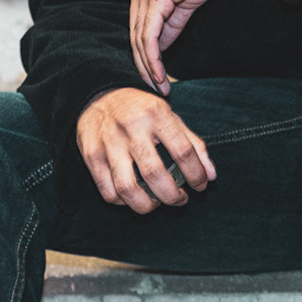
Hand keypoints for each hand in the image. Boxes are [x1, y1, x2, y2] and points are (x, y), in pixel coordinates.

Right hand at [75, 87, 216, 212]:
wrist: (98, 95)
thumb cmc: (141, 110)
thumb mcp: (170, 117)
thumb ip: (193, 144)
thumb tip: (210, 176)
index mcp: (156, 114)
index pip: (183, 151)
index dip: (196, 174)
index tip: (201, 185)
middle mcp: (131, 128)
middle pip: (155, 174)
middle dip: (172, 196)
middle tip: (180, 200)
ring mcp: (109, 143)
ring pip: (127, 189)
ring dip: (147, 205)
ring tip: (157, 202)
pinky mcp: (91, 156)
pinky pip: (108, 191)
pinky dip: (123, 202)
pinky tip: (134, 197)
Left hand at [129, 0, 236, 93]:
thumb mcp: (185, 1)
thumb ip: (171, 23)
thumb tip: (162, 47)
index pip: (137, 26)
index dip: (144, 53)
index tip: (153, 73)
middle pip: (134, 35)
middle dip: (143, 64)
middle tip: (153, 86)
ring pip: (140, 38)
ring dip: (148, 66)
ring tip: (159, 86)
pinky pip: (149, 35)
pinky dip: (153, 57)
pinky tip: (160, 73)